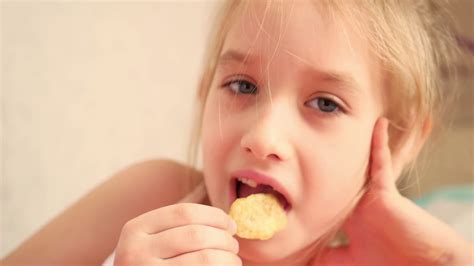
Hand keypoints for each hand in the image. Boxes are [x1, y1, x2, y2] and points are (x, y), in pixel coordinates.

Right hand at [114, 184, 240, 265]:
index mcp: (136, 229)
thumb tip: (228, 222)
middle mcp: (135, 251)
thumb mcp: (152, 244)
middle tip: (234, 246)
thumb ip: (179, 229)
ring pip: (205, 258)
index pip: (184, 212)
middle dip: (224, 238)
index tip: (230, 224)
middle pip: (196, 234)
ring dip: (228, 258)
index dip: (214, 216)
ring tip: (233, 261)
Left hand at [316, 117, 473, 265]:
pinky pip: (383, 162)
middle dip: (337, 154)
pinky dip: (381, 143)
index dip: (316, 185)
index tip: (297, 176)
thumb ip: (326, 256)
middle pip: (345, 172)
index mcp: (349, 216)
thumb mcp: (346, 261)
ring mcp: (373, 194)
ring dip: (364, 140)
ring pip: (364, 161)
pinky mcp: (387, 192)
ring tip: (358, 115)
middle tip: (319, 133)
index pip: (330, 194)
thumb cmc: (387, 264)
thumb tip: (301, 257)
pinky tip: (380, 123)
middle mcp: (359, 201)